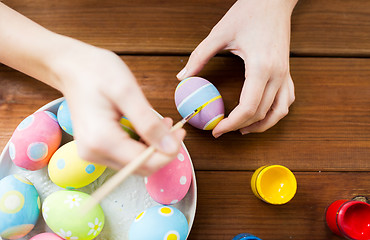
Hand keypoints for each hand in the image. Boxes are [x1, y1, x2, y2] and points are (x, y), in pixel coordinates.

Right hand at [50, 38, 184, 174]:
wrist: (70, 67)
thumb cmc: (96, 72)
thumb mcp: (127, 92)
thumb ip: (149, 123)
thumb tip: (171, 147)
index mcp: (101, 141)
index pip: (145, 163)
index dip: (169, 152)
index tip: (181, 131)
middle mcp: (94, 154)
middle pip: (140, 167)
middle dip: (162, 150)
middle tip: (173, 127)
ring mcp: (93, 153)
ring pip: (135, 163)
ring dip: (153, 147)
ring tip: (161, 123)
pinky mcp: (96, 148)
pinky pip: (126, 155)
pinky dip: (142, 144)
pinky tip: (147, 127)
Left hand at [177, 0, 296, 136]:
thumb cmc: (249, 12)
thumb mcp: (220, 33)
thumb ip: (199, 56)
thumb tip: (183, 77)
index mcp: (261, 67)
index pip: (248, 108)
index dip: (231, 123)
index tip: (216, 129)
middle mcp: (277, 74)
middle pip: (261, 113)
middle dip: (239, 126)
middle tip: (220, 130)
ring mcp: (285, 74)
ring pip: (279, 111)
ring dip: (262, 125)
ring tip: (242, 130)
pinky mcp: (287, 71)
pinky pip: (287, 100)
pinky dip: (275, 113)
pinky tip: (262, 114)